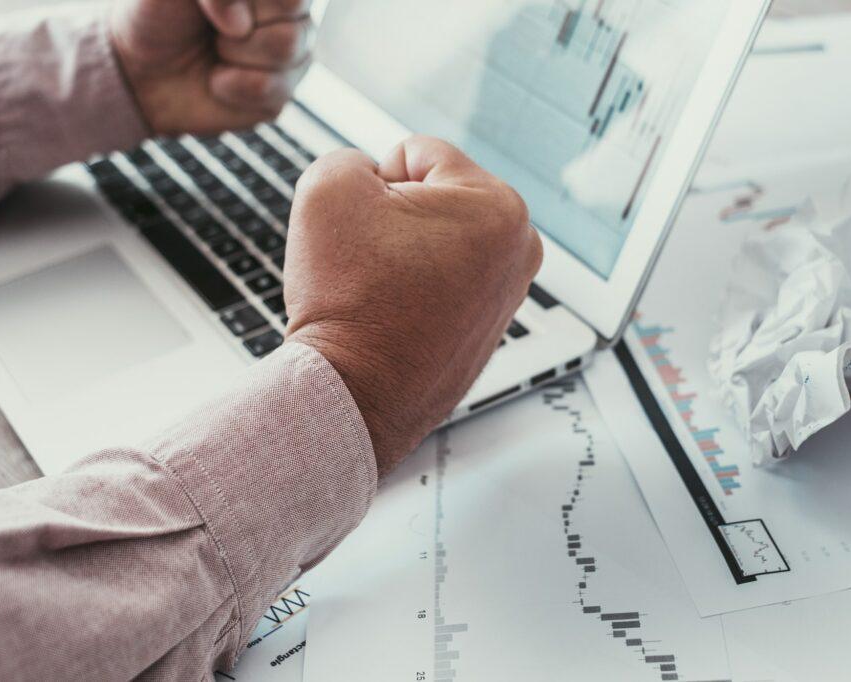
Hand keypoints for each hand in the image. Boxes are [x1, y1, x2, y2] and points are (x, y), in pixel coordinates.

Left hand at [109, 0, 311, 135]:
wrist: (142, 69)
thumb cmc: (160, 15)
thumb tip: (239, 26)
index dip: (252, 1)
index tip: (212, 10)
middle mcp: (289, 18)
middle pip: (294, 20)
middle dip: (241, 27)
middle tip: (215, 27)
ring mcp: (290, 59)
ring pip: (286, 49)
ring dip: (235, 53)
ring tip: (216, 52)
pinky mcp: (278, 96)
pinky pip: (269, 89)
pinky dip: (232, 86)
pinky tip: (219, 81)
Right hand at [284, 136, 542, 473]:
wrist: (352, 395)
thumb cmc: (347, 298)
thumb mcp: (329, 186)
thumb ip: (352, 157)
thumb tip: (373, 179)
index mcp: (501, 206)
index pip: (417, 155)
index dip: (373, 184)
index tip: (366, 231)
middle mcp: (521, 250)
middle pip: (435, 198)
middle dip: (395, 217)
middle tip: (371, 262)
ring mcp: (510, 294)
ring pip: (436, 241)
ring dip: (403, 252)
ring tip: (381, 291)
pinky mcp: (488, 329)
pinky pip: (441, 284)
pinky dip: (414, 290)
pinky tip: (393, 316)